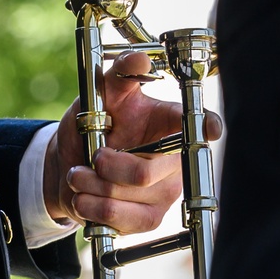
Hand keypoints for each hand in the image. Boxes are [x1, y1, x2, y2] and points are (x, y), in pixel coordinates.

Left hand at [42, 52, 223, 235]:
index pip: (199, 125)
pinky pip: (124, 220)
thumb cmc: (93, 124)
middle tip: (93, 155)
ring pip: (130, 196)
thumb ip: (119, 75)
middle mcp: (173, 161)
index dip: (208, 126)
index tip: (212, 128)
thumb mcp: (100, 95)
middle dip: (109, 165)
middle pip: (147, 172)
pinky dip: (93, 207)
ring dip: (93, 185)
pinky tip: (82, 195)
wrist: (68, 164)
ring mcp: (163, 193)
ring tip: (79, 174)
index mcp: (168, 125)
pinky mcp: (147, 219)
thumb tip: (137, 59)